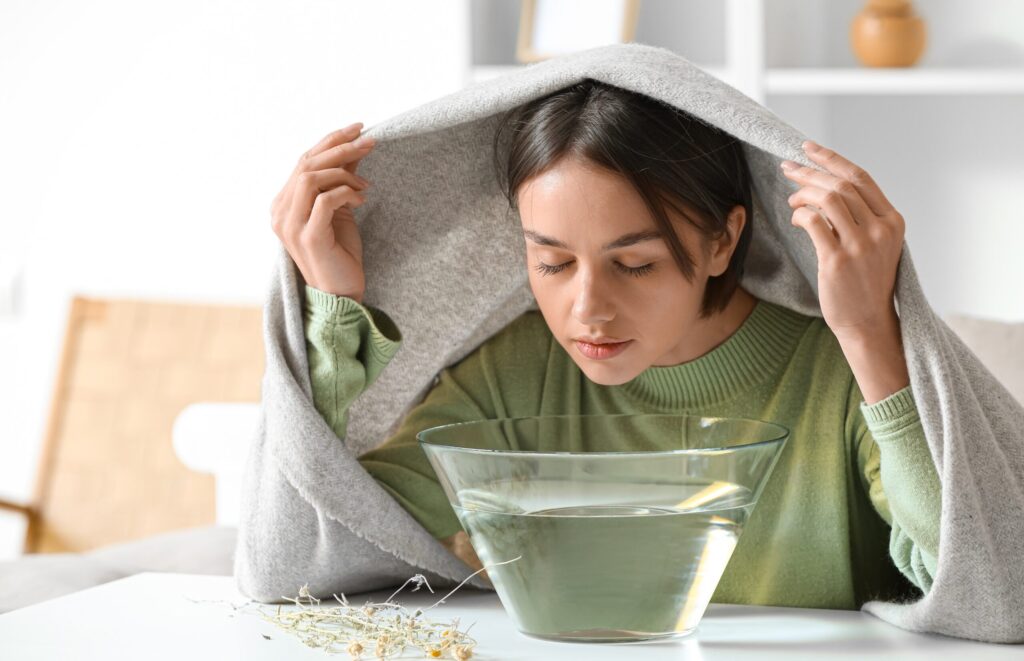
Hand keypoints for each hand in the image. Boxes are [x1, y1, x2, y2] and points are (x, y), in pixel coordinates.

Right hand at [270, 122, 375, 301]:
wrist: (341, 293)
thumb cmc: (340, 253)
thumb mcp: (341, 209)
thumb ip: (342, 180)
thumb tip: (355, 148)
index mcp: (283, 204)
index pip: (304, 160)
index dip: (330, 140)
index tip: (358, 128)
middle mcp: (280, 212)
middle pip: (306, 164)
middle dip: (341, 147)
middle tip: (370, 140)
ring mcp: (290, 225)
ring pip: (311, 178)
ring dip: (344, 172)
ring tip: (365, 184)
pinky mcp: (308, 237)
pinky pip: (325, 200)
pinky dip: (346, 193)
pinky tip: (361, 200)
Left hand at [781, 140, 905, 340]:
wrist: (867, 322)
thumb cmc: (866, 283)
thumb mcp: (876, 245)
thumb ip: (861, 217)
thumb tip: (826, 187)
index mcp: (893, 221)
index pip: (860, 177)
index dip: (831, 159)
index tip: (807, 148)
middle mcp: (880, 229)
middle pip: (840, 185)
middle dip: (809, 173)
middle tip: (787, 169)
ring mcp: (861, 245)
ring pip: (827, 198)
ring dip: (803, 194)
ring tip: (791, 201)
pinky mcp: (838, 260)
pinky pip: (813, 222)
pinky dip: (800, 215)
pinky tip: (795, 219)